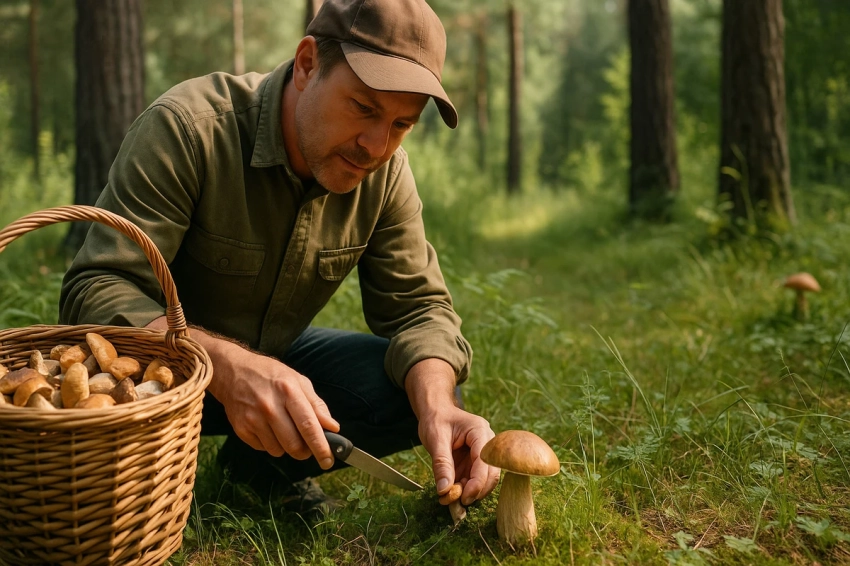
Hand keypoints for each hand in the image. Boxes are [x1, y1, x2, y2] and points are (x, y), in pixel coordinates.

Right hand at [145, 316, 338, 468]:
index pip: (308, 426)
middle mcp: (270, 406)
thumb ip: (317, 405)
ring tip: (284, 430)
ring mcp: (253, 419)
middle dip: (305, 451)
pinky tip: (268, 428)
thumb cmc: (270, 375)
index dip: (321, 446)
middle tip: (308, 446)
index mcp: (288, 391)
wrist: (233, 371)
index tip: (328, 460)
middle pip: (294, 445)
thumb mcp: (298, 381)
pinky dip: (271, 444)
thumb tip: (332, 427)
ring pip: (279, 451)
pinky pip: (263, 449)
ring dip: (287, 447)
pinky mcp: (241, 429)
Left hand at [418, 405, 499, 505]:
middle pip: (491, 473)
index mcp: (480, 432)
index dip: (477, 483)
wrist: (435, 412)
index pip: (485, 461)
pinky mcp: (475, 462)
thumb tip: (444, 490)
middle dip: (476, 490)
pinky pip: (474, 479)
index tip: (463, 497)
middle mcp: (487, 444)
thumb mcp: (435, 439)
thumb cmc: (436, 420)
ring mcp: (483, 454)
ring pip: (485, 480)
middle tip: (458, 502)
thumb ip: (441, 464)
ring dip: (470, 492)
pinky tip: (451, 493)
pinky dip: (464, 489)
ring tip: (450, 498)